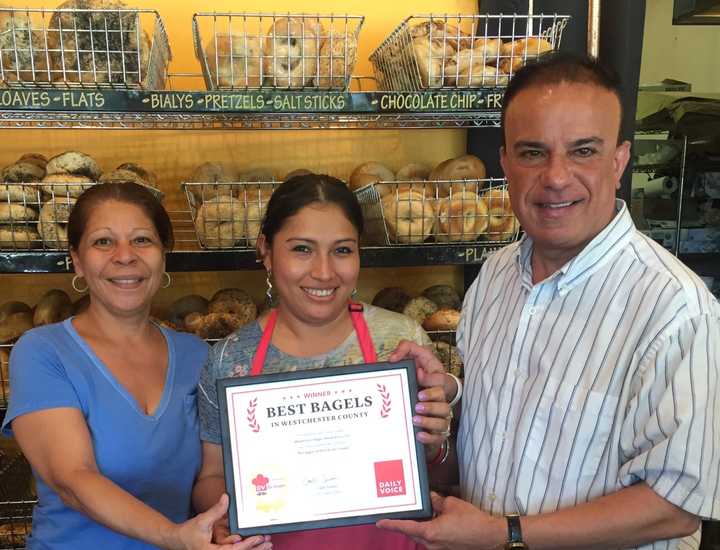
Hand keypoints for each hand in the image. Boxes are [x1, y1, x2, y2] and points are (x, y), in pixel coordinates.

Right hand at [174, 494, 271, 549]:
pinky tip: (257, 545)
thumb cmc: (189, 531)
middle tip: (269, 543)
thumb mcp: (202, 520)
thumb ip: (216, 510)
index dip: (247, 544)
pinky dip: (246, 548)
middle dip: (255, 549)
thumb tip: (226, 498)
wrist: (178, 540)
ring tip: (268, 545)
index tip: (259, 537)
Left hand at [377, 492, 504, 549]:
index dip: (391, 524)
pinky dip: (429, 530)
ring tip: (419, 513)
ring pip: (421, 537)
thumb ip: (437, 501)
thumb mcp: (452, 504)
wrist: (490, 536)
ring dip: (418, 527)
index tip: (380, 522)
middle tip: (400, 512)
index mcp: (430, 532)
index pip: (405, 527)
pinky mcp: (446, 549)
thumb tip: (430, 498)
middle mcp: (432, 544)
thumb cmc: (472, 521)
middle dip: (406, 523)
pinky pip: (431, 540)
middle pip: (412, 533)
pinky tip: (433, 520)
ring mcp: (439, 549)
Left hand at [391, 340, 451, 446]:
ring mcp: (438, 418)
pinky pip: (438, 438)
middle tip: (417, 401)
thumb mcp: (413, 357)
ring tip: (415, 417)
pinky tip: (418, 434)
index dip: (430, 379)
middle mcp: (439, 402)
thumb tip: (394, 358)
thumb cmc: (415, 378)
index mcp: (436, 384)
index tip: (419, 374)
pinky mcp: (434, 433)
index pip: (440, 381)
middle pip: (444, 404)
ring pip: (442, 422)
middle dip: (431, 402)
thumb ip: (405, 349)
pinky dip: (429, 437)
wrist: (417, 398)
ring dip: (429, 421)